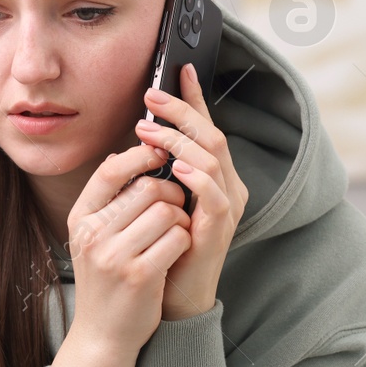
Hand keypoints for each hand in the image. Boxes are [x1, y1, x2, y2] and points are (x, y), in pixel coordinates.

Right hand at [64, 143, 193, 354]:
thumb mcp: (93, 238)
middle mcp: (93, 235)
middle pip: (148, 187)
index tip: (160, 155)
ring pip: (167, 210)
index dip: (139, 156)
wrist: (102, 335)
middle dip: (171, 192)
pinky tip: (176, 251)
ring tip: (176, 232)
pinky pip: (177, 237)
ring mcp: (115, 256)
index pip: (110, 170)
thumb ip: (107, 201)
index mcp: (80, 219)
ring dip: (181, 217)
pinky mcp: (140, 275)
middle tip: (176, 207)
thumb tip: (122, 155)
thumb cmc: (105, 280)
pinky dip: (184, 240)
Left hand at [134, 63, 248, 320]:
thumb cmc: (161, 247)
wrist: (171, 297)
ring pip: (212, 158)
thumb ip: (155, 170)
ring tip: (149, 130)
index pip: (205, 127)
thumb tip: (139, 132)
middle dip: (181, 111)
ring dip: (179, 139)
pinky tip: (175, 166)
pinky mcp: (220, 228)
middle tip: (149, 97)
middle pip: (210, 134)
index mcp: (212, 176)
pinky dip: (196, 176)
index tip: (178, 69)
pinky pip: (214, 194)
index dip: (194, 98)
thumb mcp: (156, 200)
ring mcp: (226, 206)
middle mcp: (226, 185)